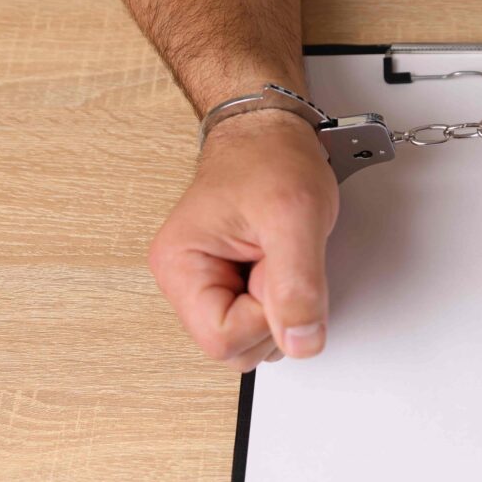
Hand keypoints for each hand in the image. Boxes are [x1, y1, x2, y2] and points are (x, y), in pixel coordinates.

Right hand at [149, 110, 338, 370]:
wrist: (272, 133)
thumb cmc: (271, 159)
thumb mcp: (295, 217)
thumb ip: (298, 285)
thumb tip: (301, 342)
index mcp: (180, 268)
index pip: (223, 340)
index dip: (265, 317)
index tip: (276, 269)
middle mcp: (189, 284)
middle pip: (238, 348)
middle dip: (274, 313)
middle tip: (279, 259)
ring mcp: (214, 288)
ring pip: (257, 341)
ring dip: (283, 306)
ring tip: (280, 255)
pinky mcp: (237, 287)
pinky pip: (268, 321)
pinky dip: (286, 300)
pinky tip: (281, 264)